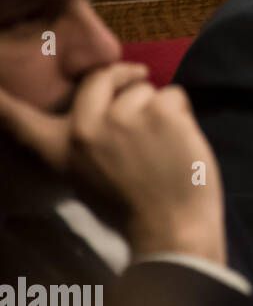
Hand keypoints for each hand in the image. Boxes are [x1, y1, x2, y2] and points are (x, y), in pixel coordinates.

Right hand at [0, 63, 226, 265]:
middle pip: (100, 77)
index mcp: (61, 149)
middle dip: (121, 77)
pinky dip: (182, 113)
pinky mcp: (161, 111)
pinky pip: (175, 95)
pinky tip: (180, 140)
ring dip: (159, 106)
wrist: (172, 228)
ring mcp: (123, 115)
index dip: (0, 101)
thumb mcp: (85, 178)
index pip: (17, 118)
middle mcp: (85, 127)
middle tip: (136, 78)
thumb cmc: (133, 210)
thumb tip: (99, 111)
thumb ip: (82, 143)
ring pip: (146, 89)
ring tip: (163, 141)